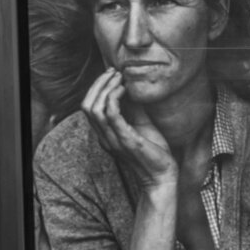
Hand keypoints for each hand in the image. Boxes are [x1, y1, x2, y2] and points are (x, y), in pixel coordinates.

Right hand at [83, 68, 176, 190]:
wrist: (163, 177)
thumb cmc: (154, 153)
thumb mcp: (142, 125)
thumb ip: (134, 108)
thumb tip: (131, 86)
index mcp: (105, 134)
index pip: (88, 107)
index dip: (96, 87)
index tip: (111, 74)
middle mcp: (104, 137)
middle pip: (86, 105)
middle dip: (98, 84)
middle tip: (113, 72)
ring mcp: (113, 139)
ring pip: (94, 108)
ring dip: (105, 87)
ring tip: (118, 77)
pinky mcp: (125, 140)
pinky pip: (111, 115)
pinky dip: (114, 97)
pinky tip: (125, 89)